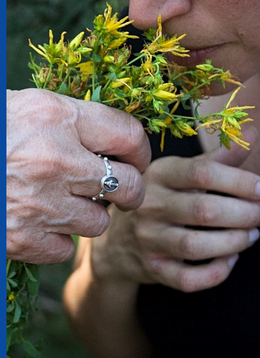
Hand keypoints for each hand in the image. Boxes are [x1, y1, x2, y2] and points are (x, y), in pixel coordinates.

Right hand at [7, 89, 150, 263]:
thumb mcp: (33, 109)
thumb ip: (79, 123)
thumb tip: (124, 144)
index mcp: (57, 117)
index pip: (130, 135)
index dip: (140, 150)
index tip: (135, 160)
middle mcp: (54, 160)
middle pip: (129, 186)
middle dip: (131, 190)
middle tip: (122, 190)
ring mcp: (38, 203)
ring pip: (100, 222)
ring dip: (90, 215)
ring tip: (66, 202)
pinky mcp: (21, 239)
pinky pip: (66, 249)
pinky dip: (58, 240)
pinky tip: (41, 222)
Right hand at [91, 139, 259, 291]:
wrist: (118, 240)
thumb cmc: (160, 198)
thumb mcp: (181, 171)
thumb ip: (218, 157)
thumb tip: (252, 133)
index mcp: (161, 175)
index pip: (202, 173)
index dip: (238, 181)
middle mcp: (151, 206)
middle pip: (203, 211)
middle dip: (243, 214)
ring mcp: (149, 240)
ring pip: (196, 246)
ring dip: (233, 242)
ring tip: (251, 235)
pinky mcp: (153, 269)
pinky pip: (187, 279)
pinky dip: (215, 273)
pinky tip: (230, 259)